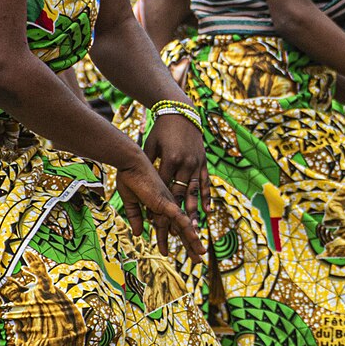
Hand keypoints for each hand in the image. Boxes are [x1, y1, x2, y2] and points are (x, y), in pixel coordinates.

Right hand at [116, 157, 206, 260]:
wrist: (130, 164)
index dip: (166, 240)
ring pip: (183, 227)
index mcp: (160, 205)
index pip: (167, 227)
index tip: (167, 254)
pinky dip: (186, 228)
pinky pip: (178, 218)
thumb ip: (136, 218)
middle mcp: (168, 206)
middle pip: (180, 229)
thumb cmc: (129, 178)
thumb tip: (139, 234)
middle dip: (189, 244)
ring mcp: (168, 204)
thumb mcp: (131, 203)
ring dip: (192, 241)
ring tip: (200, 255)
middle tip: (198, 259)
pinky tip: (195, 238)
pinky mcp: (166, 202)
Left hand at [142, 106, 210, 227]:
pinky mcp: (203, 162)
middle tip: (175, 233)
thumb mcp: (150, 146)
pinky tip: (206, 211)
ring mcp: (196, 163)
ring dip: (193, 210)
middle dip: (177, 214)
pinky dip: (206, 197)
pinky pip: (206, 183)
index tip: (155, 221)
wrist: (181, 112)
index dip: (159, 204)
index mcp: (170, 160)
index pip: (163, 187)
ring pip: (194, 192)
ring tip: (192, 228)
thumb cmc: (161, 130)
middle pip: (180, 194)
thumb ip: (147, 166)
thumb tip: (138, 186)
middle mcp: (185, 164)